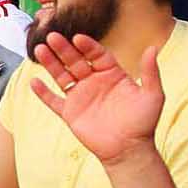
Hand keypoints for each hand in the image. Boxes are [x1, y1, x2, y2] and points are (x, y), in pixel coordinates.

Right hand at [27, 33, 165, 163]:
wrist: (128, 150)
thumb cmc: (143, 123)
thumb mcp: (152, 95)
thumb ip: (150, 72)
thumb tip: (153, 48)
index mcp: (112, 75)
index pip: (97, 55)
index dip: (87, 46)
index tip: (78, 38)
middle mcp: (94, 82)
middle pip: (75, 61)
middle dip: (64, 49)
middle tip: (53, 36)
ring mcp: (80, 97)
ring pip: (62, 76)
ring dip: (51, 63)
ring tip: (40, 49)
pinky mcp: (70, 113)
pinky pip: (53, 101)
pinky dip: (43, 93)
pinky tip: (34, 82)